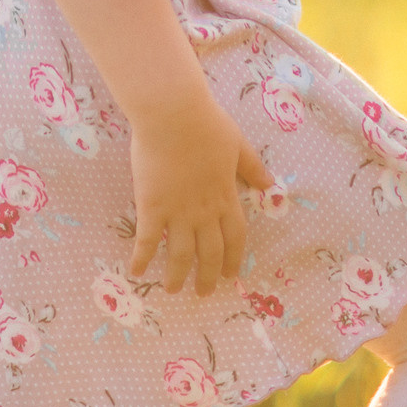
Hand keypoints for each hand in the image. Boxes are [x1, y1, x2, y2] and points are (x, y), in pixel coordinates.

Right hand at [125, 89, 277, 296]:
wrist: (173, 114)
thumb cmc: (206, 124)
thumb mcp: (238, 144)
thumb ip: (252, 167)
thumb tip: (271, 186)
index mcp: (226, 196)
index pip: (235, 237)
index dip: (234, 258)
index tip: (232, 275)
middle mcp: (204, 211)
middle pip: (210, 253)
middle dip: (208, 276)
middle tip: (204, 292)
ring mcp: (177, 211)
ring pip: (180, 254)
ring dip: (177, 275)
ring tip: (173, 290)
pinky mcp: (151, 206)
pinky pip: (147, 240)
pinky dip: (142, 258)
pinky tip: (136, 272)